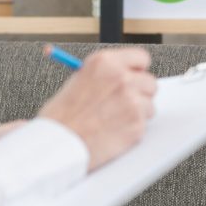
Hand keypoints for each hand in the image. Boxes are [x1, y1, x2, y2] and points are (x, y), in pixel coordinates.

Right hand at [38, 47, 156, 170]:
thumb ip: (104, 74)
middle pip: (150, 82)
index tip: (134, 77)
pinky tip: (113, 132)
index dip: (137, 70)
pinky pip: (144, 125)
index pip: (141, 58)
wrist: (55, 147)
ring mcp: (132, 101)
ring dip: (137, 113)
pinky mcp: (137, 124)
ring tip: (113, 120)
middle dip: (140, 93)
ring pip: (149, 105)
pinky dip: (132, 130)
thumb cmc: (60, 118)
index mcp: (105, 63)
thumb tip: (124, 73)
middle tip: (123, 104)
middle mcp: (122, 78)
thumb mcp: (77, 81)